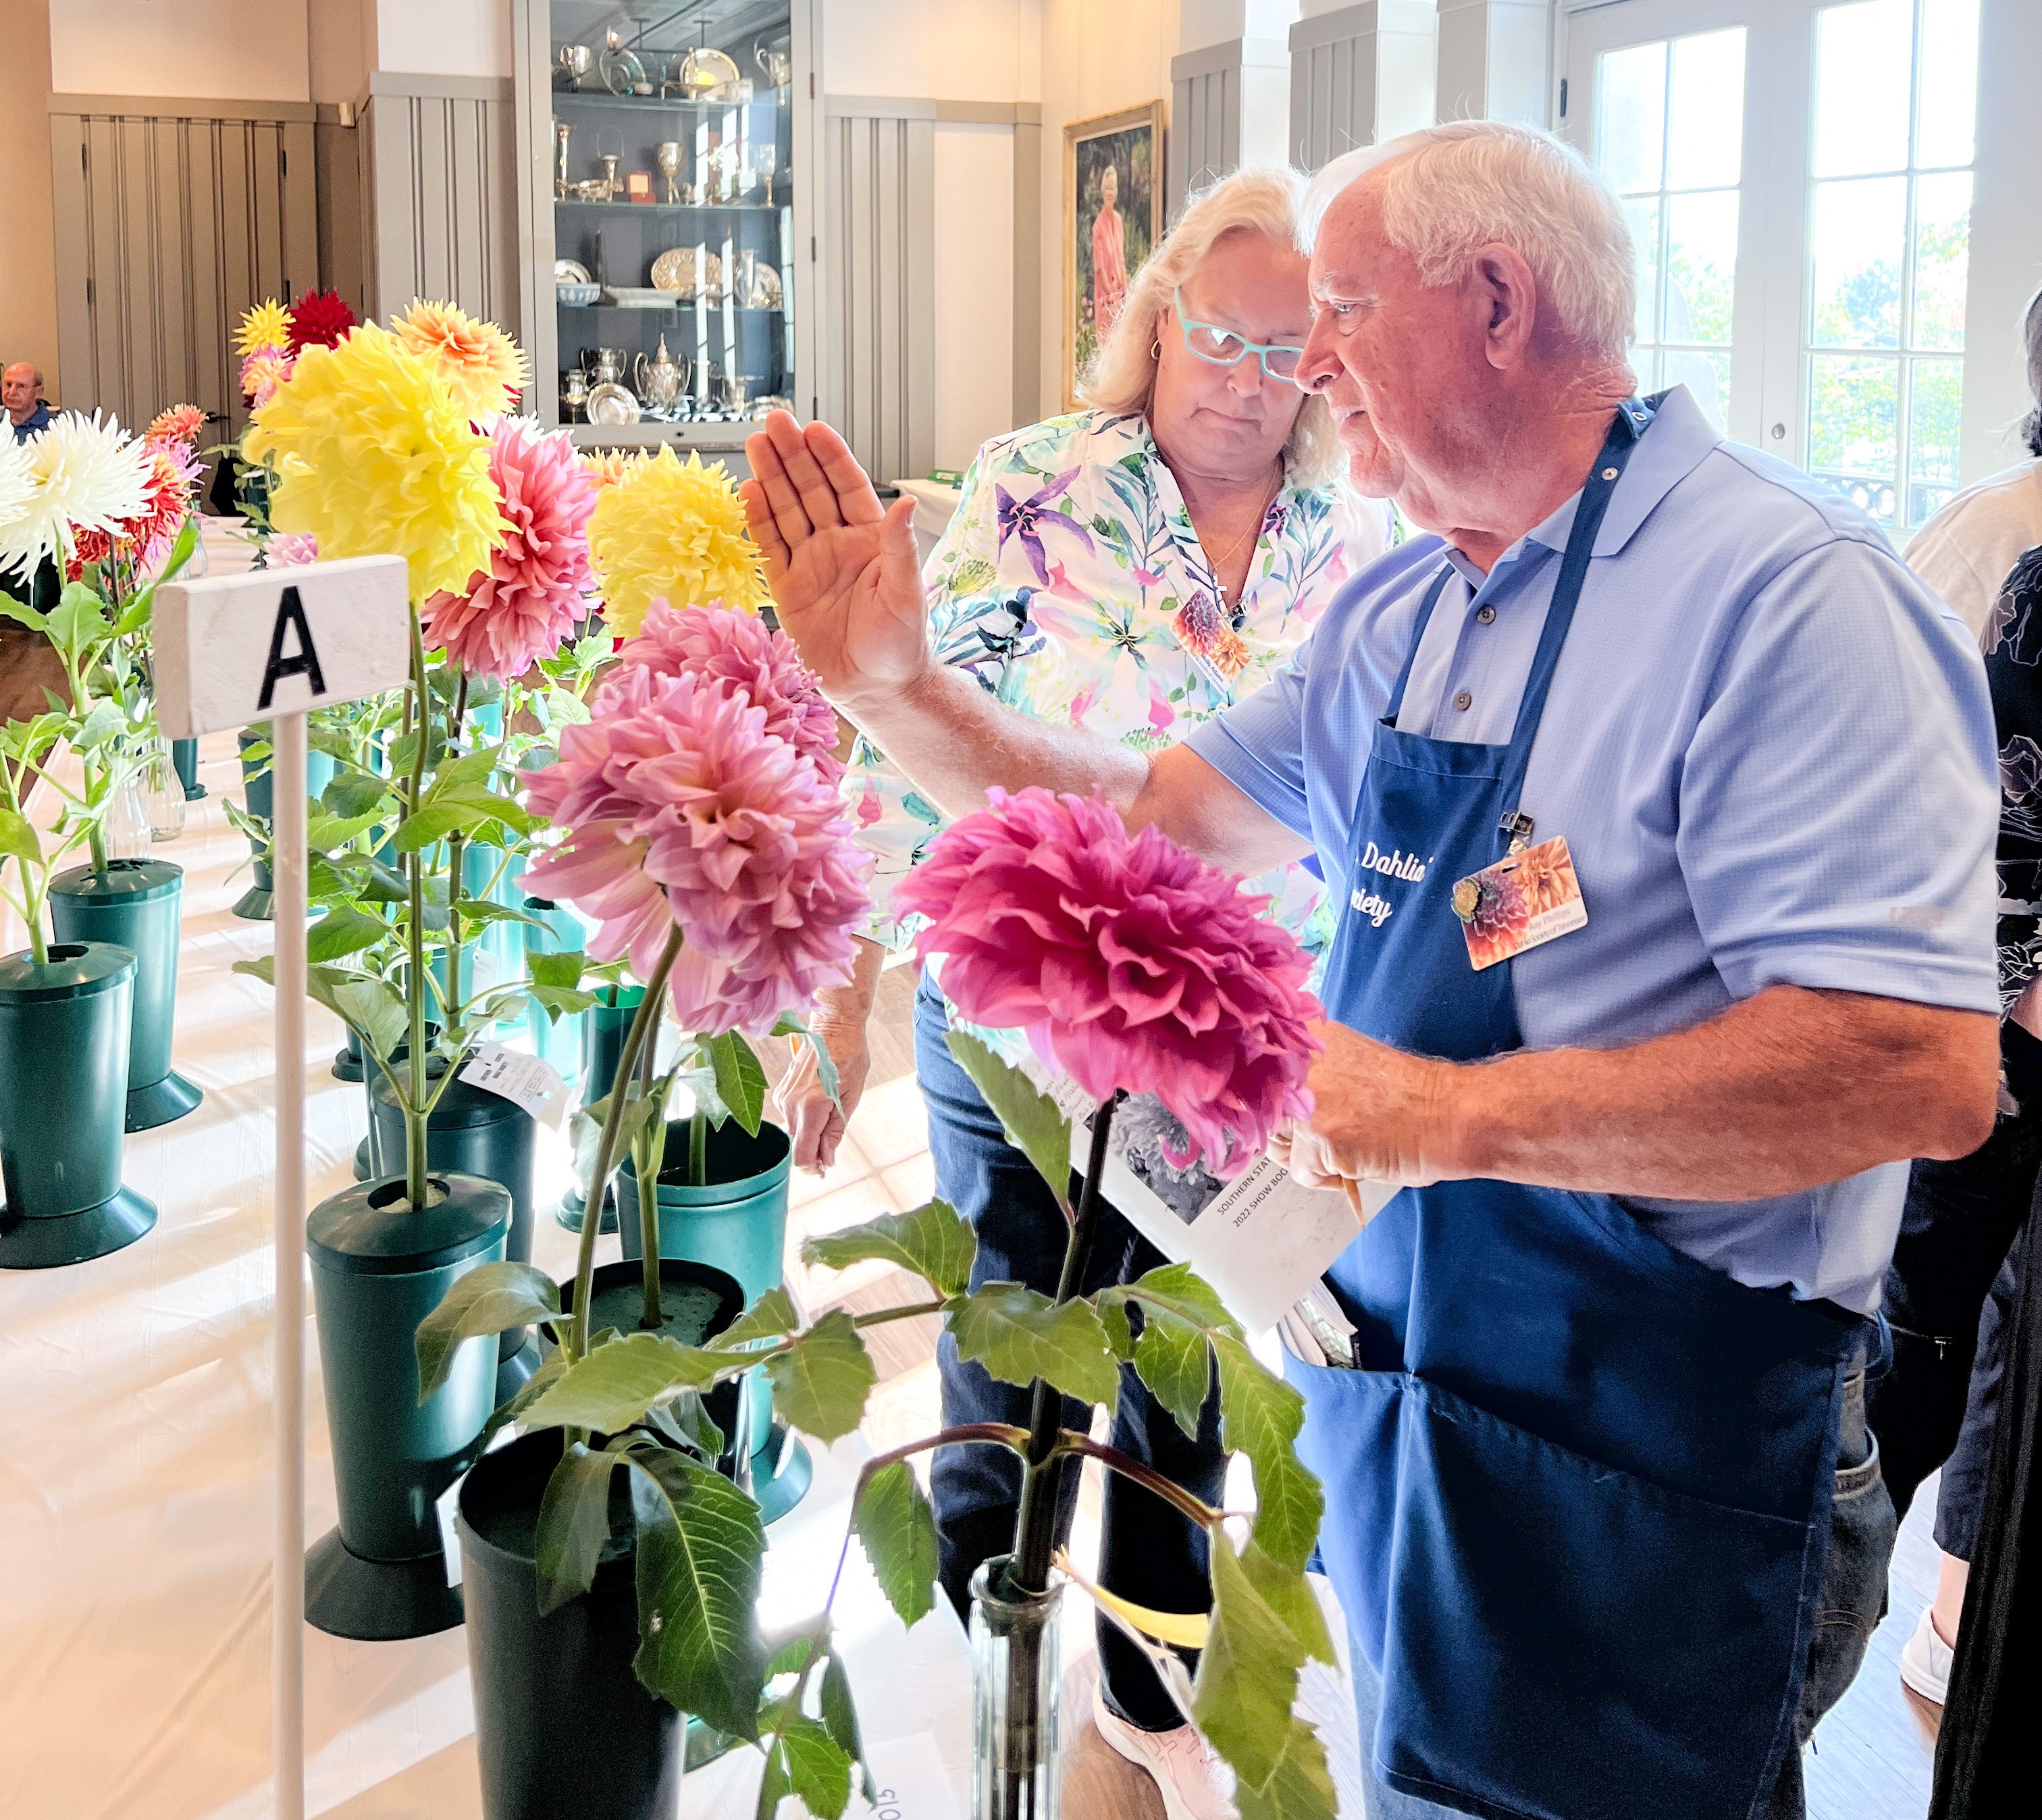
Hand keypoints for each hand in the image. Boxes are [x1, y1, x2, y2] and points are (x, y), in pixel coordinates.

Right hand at [740, 413, 928, 708]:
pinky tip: (748, 490)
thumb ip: (899, 546)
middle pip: (811, 490)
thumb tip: (903, 503)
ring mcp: (810, 563)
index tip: (815, 429)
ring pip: (787, 510)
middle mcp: (838, 544)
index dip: (831, 458)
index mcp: (871, 539)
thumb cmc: (900, 645)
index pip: (848, 487)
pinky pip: (769, 546)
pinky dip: (758, 519)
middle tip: (774, 422)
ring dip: (772, 477)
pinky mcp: (787, 588)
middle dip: (794, 456)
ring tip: (756, 443)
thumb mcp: (906, 593)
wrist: (875, 689)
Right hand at [775, 1015, 872, 1172]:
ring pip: (794, 1132)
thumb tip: (828, 1159)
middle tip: (833, 1143)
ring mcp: (783, 1097)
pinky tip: (821, 1104)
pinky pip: (792, 1117)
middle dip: (814, 1151)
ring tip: (831, 1114)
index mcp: (811, 1107)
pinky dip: (805, 1120)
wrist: (834, 1026)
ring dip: (810, 1134)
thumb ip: (835, 1131)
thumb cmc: (849, 1058)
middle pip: (797, 1146)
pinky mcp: (781, 1091)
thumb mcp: (851, 1097)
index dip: (813, 1167)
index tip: (825, 1169)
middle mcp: (791, 1104)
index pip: (802, 1155)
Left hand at [1272, 1021, 1460, 1204]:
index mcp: (1305, 1036)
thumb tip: (1266, 1106)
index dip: (1266, 1103)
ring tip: (1350, 1146)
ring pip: (1280, 1146)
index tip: (1282, 1115)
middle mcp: (1299, 1062)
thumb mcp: (1345, 1062)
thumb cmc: (1408, 1093)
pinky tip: (1357, 1162)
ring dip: (1310, 1156)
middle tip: (1333, 1133)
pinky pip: (1302, 1171)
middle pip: (1262, 1113)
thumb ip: (1305, 1075)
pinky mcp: (1321, 1138)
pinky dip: (1327, 1178)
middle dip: (1289, 1133)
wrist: (1452, 1113)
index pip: (1252, 1075)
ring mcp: (1308, 1099)